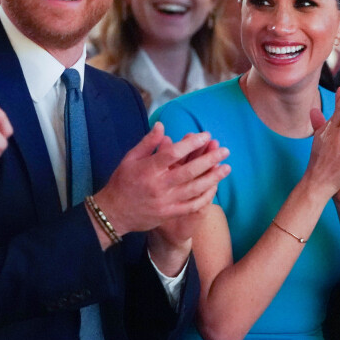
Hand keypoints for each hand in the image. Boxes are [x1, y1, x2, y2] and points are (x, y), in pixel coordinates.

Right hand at [93, 122, 229, 236]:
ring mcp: (165, 201)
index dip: (191, 143)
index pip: (173, 153)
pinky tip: (214, 188)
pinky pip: (192, 205)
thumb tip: (161, 125)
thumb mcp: (130, 158)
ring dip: (213, 178)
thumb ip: (148, 142)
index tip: (205, 135)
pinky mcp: (169, 213)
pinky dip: (205, 197)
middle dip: (209, 159)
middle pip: (189, 170)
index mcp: (148, 169)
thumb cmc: (122, 182)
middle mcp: (158, 185)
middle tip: (224, 150)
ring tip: (226, 167)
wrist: (113, 213)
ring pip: (194, 188)